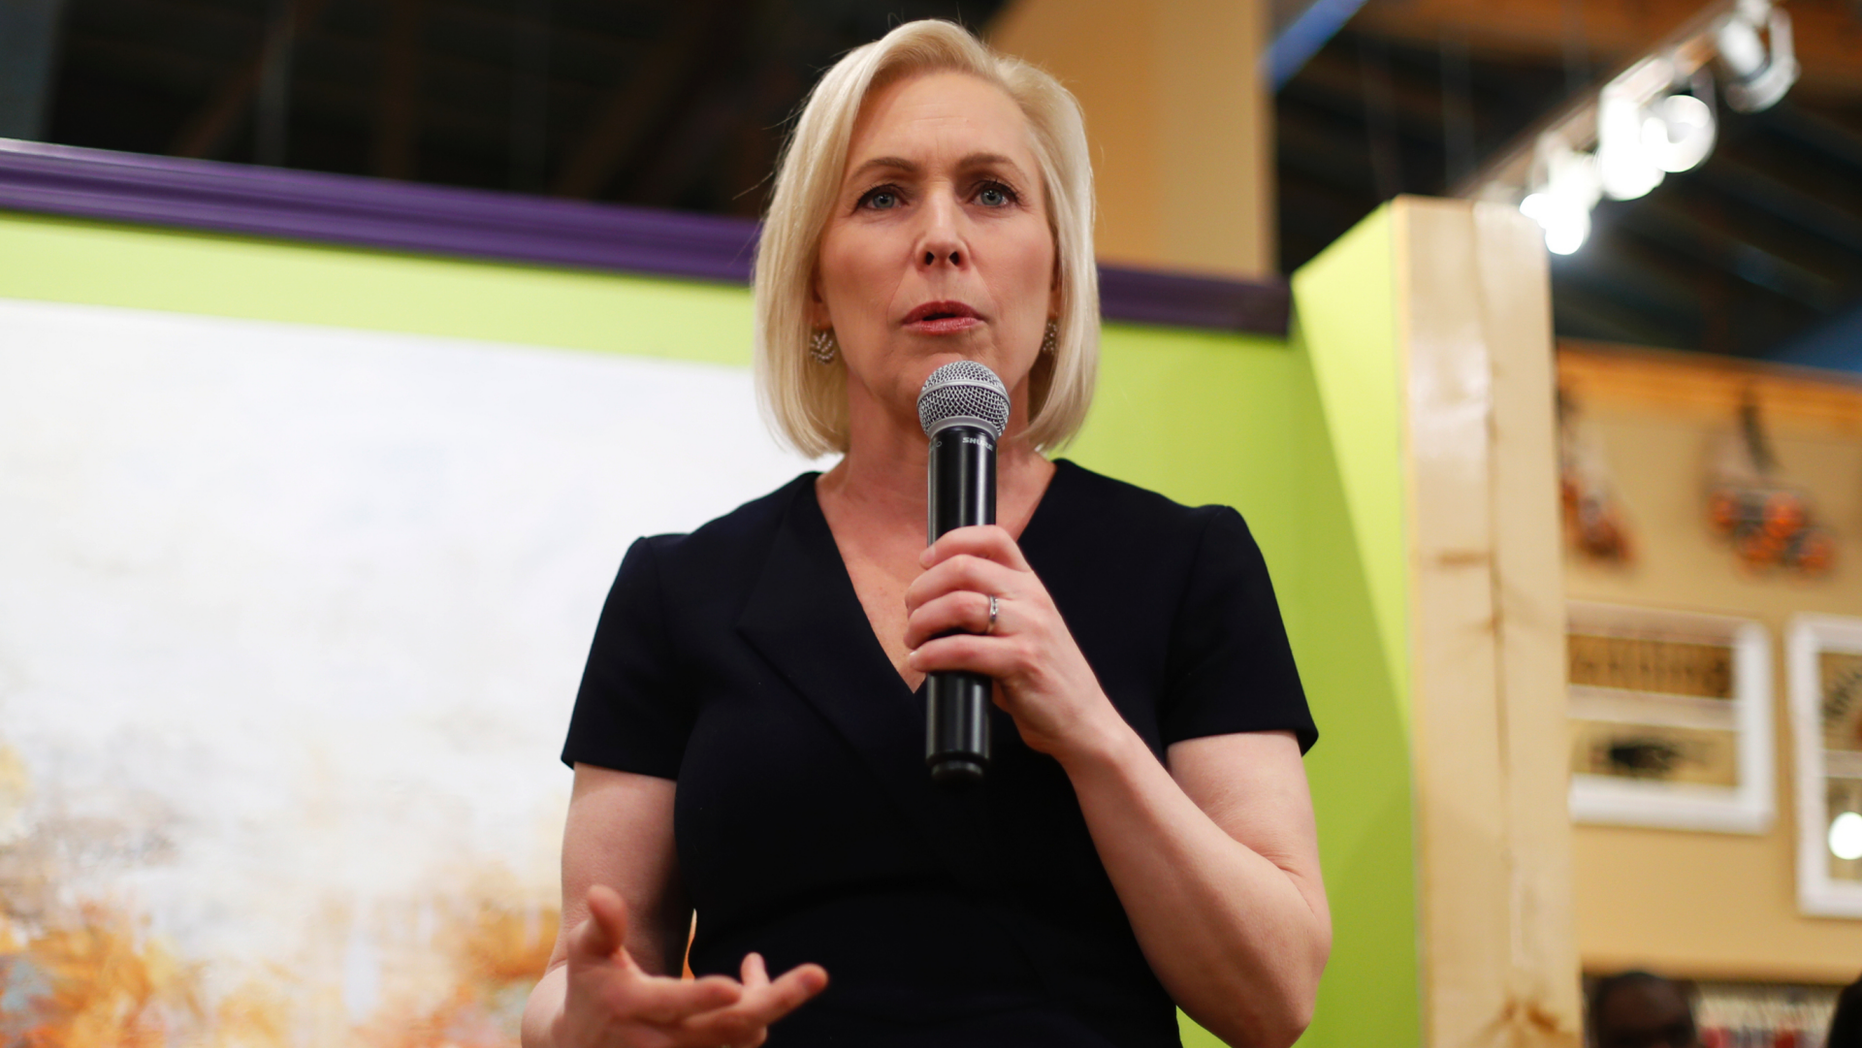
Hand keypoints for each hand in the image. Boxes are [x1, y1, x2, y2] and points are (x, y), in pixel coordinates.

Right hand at [554, 885, 827, 1047]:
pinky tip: (755, 973)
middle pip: (729, 1028)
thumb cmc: (593, 987)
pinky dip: (758, 1007)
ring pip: (743, 1036)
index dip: (701, 998)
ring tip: (796, 968)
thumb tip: (600, 892)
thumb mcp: (587, 956)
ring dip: (770, 996)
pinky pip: (743, 1040)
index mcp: (632, 1008)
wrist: (584, 1047)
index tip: (733, 987)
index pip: (672, 1005)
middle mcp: (662, 1042)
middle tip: (817, 973)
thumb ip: (602, 926)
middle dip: (774, 1001)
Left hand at [903, 525, 1122, 759]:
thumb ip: (990, 607)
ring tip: (913, 639)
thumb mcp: (1023, 628)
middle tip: (911, 612)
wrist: (1082, 719)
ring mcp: (1030, 628)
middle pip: (964, 567)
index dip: (950, 542)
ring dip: (923, 621)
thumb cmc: (1042, 676)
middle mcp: (1032, 598)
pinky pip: (963, 649)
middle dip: (923, 589)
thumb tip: (931, 602)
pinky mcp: (1022, 662)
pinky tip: (921, 662)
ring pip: (960, 604)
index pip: (993, 537)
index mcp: (1031, 584)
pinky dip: (932, 654)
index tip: (924, 562)